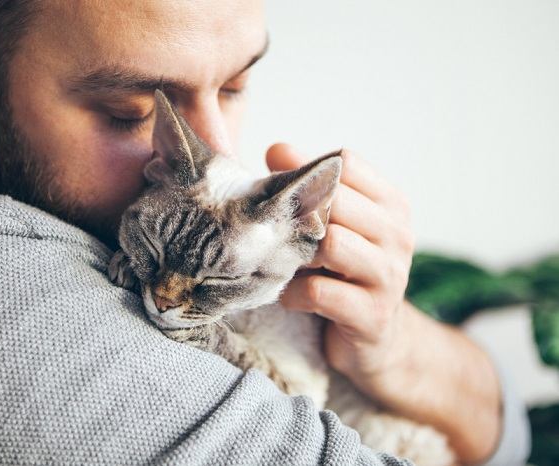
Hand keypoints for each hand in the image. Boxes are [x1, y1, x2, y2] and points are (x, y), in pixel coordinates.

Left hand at [266, 143, 501, 463]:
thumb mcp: (337, 226)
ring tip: (286, 264)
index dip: (307, 169)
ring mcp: (389, 276)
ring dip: (296, 254)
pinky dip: (294, 293)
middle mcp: (398, 235)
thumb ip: (312, 188)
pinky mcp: (372, 315)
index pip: (347, 163)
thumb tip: (276, 149)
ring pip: (331, 243)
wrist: (380, 342)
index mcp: (392, 205)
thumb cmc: (347, 274)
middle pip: (336, 201)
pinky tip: (292, 296)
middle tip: (276, 231)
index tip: (280, 184)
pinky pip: (320, 291)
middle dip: (299, 214)